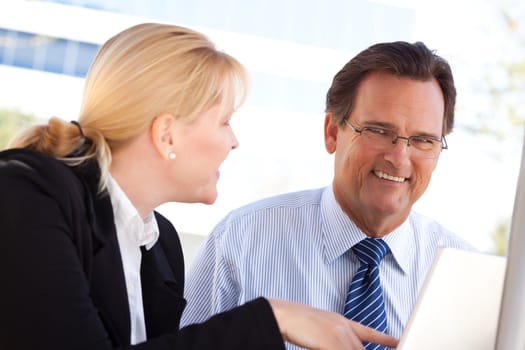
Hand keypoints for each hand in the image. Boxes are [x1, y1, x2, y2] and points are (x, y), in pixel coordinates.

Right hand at [268, 298, 398, 349]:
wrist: (282, 314)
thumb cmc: (297, 323)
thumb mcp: (321, 330)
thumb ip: (333, 339)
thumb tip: (337, 345)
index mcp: (341, 322)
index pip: (368, 332)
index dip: (385, 338)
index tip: (397, 340)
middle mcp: (343, 327)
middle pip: (361, 349)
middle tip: (372, 346)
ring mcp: (338, 335)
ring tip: (334, 347)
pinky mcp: (331, 343)